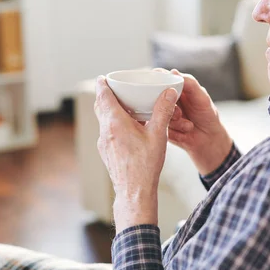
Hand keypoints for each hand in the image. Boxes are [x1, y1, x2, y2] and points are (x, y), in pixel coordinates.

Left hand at [94, 76, 178, 231]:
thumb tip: (169, 92)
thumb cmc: (145, 165)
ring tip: (124, 106)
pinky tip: (127, 129)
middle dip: (106, 95)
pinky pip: (107, 133)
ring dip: (110, 111)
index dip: (102, 84)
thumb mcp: (158, 135)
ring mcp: (104, 143)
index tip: (103, 77)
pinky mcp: (107, 153)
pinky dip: (113, 125)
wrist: (134, 192)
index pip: (103, 96)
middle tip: (115, 88)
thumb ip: (163, 111)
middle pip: (100, 107)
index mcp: (115, 123)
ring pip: (103, 120)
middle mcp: (106, 131)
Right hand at [156, 69, 232, 175]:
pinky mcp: (161, 127)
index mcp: (175, 88)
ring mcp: (162, 114)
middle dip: (167, 106)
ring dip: (175, 120)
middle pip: (154, 96)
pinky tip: (185, 131)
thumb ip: (190, 84)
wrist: (209, 139)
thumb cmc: (207, 115)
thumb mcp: (202, 97)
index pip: (159, 79)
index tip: (156, 86)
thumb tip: (173, 71)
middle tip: (180, 113)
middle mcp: (166, 100)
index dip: (155, 80)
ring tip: (188, 124)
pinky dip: (176, 129)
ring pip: (158, 113)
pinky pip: (161, 126)